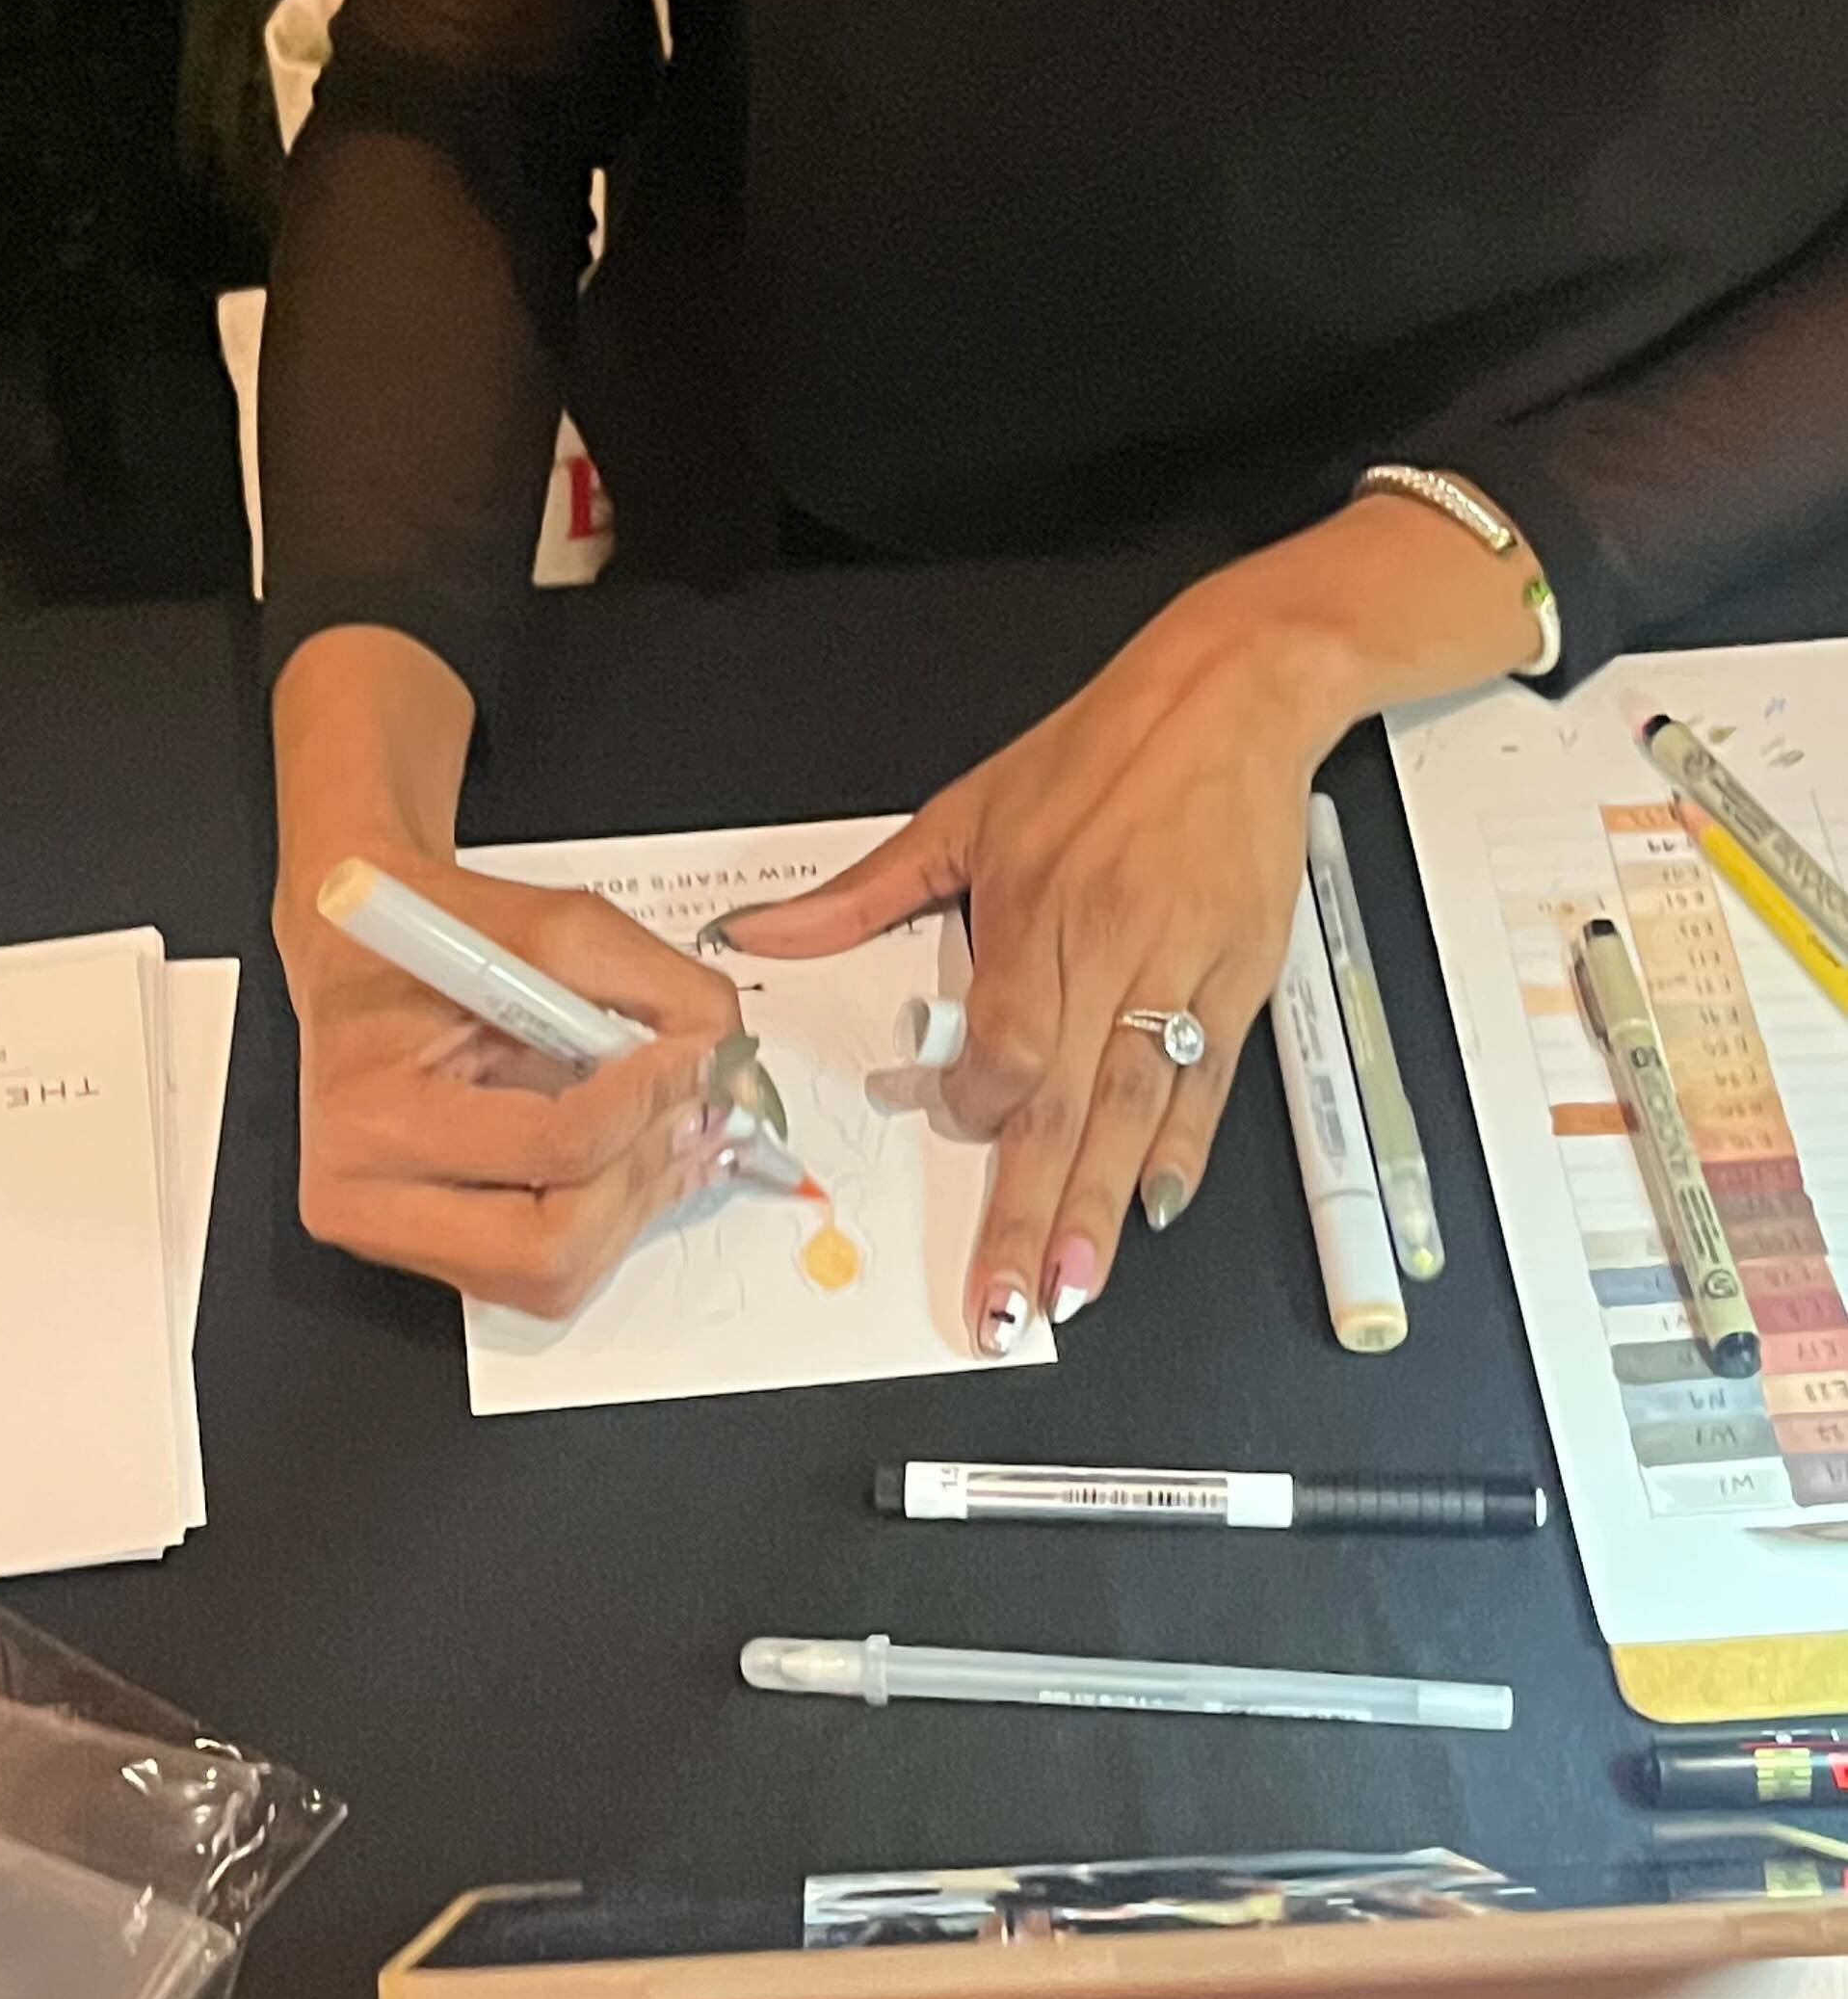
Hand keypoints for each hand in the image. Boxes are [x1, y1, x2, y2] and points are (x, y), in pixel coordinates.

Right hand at [282, 853, 746, 1312]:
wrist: (361, 948)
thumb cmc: (439, 934)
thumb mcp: (558, 927)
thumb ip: (661, 990)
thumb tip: (732, 1065)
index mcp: (371, 1112)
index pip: (549, 1148)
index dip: (646, 1103)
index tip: (697, 1055)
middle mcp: (363, 1196)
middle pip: (550, 1246)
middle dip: (643, 1176)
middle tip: (694, 1108)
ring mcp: (390, 1239)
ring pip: (553, 1277)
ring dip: (633, 1203)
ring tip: (668, 1127)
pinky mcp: (428, 1255)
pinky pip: (542, 1274)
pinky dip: (606, 1218)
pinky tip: (632, 1156)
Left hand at [722, 501, 1541, 1347]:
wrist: (1232, 695)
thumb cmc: (1097, 748)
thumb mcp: (966, 808)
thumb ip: (863, 893)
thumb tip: (759, 934)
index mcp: (1037, 907)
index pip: (1004, 1041)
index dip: (976, 1103)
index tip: (954, 1130)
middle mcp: (1111, 949)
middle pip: (1065, 1104)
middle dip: (1034, 1213)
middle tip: (1011, 1304)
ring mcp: (1182, 969)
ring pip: (1138, 1108)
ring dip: (1103, 1203)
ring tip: (1076, 1285)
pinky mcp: (1240, 976)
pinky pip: (1208, 1080)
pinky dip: (1183, 1144)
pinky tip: (1152, 1204)